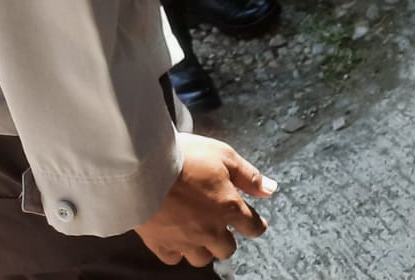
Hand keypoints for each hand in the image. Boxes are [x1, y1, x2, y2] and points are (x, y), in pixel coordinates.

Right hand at [134, 134, 274, 266]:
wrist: (143, 168)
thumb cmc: (187, 157)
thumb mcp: (225, 156)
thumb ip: (249, 176)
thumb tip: (271, 190)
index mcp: (229, 208)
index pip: (253, 227)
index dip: (256, 225)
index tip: (254, 222)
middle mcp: (209, 230)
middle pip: (227, 249)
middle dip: (227, 238)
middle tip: (220, 223)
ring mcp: (184, 240)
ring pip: (201, 259)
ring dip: (204, 248)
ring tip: (199, 232)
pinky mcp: (159, 244)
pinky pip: (174, 258)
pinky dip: (178, 251)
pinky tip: (176, 237)